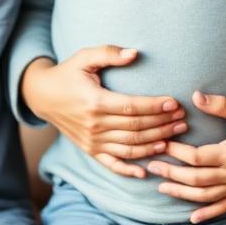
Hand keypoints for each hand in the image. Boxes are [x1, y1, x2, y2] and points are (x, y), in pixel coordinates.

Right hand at [20, 47, 186, 178]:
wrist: (43, 96)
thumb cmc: (68, 73)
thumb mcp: (85, 57)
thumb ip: (109, 53)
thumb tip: (135, 53)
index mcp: (95, 102)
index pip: (132, 107)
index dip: (155, 106)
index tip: (174, 103)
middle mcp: (94, 125)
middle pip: (136, 128)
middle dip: (162, 124)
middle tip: (183, 119)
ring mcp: (92, 141)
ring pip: (130, 146)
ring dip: (155, 143)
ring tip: (175, 136)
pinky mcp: (90, 151)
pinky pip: (113, 164)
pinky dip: (129, 170)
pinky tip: (146, 171)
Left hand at [146, 92, 225, 222]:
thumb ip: (220, 104)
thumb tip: (195, 96)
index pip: (197, 158)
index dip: (177, 152)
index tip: (162, 144)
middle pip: (197, 179)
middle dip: (172, 175)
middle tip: (152, 167)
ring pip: (206, 196)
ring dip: (182, 194)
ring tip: (162, 188)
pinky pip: (224, 207)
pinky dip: (208, 214)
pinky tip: (192, 218)